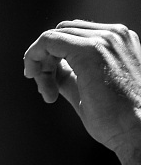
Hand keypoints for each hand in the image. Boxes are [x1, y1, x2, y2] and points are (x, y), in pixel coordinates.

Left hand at [23, 20, 140, 153]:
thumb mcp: (87, 87)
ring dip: (40, 65)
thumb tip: (46, 69)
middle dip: (45, 61)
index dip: (52, 59)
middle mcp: (113, 34)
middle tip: (47, 90)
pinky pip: (48, 40)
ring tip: (49, 93)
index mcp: (117, 41)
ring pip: (52, 37)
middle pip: (61, 33)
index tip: (49, 87)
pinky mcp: (91, 49)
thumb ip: (68, 74)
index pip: (72, 36)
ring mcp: (104, 39)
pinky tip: (40, 83)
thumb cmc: (117, 118)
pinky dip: (34, 58)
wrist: (137, 131)